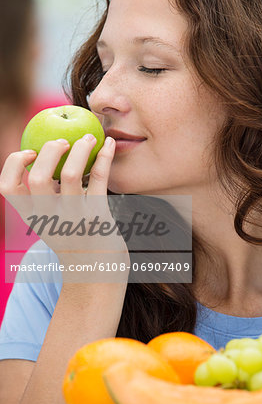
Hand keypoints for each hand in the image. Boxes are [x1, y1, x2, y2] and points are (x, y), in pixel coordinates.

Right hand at [0, 134, 130, 282]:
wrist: (97, 266)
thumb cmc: (72, 234)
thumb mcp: (50, 219)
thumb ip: (45, 195)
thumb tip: (46, 153)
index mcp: (32, 217)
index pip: (7, 187)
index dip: (14, 164)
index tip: (30, 152)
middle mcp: (50, 218)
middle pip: (38, 178)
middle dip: (49, 150)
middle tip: (63, 141)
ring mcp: (74, 217)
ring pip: (70, 174)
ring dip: (80, 148)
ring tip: (90, 137)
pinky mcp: (98, 215)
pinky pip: (100, 179)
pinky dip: (105, 156)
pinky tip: (110, 144)